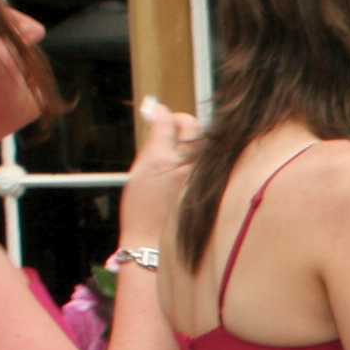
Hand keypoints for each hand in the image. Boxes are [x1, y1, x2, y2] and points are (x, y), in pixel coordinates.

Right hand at [115, 100, 199, 249]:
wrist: (152, 237)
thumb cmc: (141, 206)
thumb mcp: (139, 170)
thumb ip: (152, 143)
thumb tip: (160, 120)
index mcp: (160, 159)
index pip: (167, 121)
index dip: (162, 114)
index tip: (159, 112)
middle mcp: (183, 165)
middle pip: (192, 126)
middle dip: (182, 122)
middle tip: (172, 125)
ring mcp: (200, 175)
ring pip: (204, 142)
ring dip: (193, 139)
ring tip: (180, 148)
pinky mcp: (209, 185)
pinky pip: (209, 160)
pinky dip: (201, 156)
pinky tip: (191, 164)